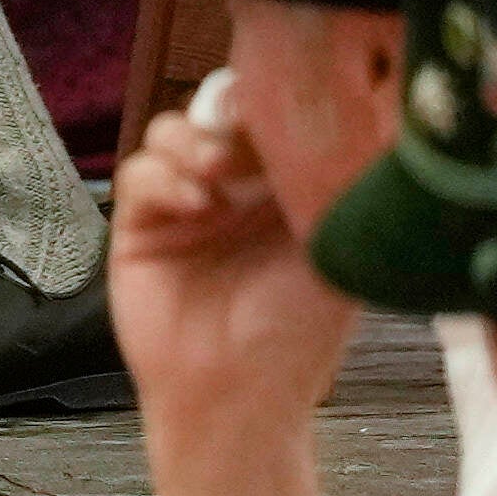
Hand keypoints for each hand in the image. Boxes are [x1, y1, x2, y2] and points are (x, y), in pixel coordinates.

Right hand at [108, 77, 358, 446]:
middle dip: (231, 112)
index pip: (273, 119)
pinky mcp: (139, 225)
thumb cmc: (296, 335)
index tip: (289, 102)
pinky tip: (196, 205)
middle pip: (217, 110)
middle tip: (248, 134)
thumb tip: (357, 124)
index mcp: (285, 188)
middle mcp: (233, 188)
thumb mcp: (336, 252)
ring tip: (219, 173)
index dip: (274, 100)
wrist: (237, 395)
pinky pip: (138, 175)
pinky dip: (164, 179)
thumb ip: (335, 189)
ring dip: (193, 141)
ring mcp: (183, 204)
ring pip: (171, 132)